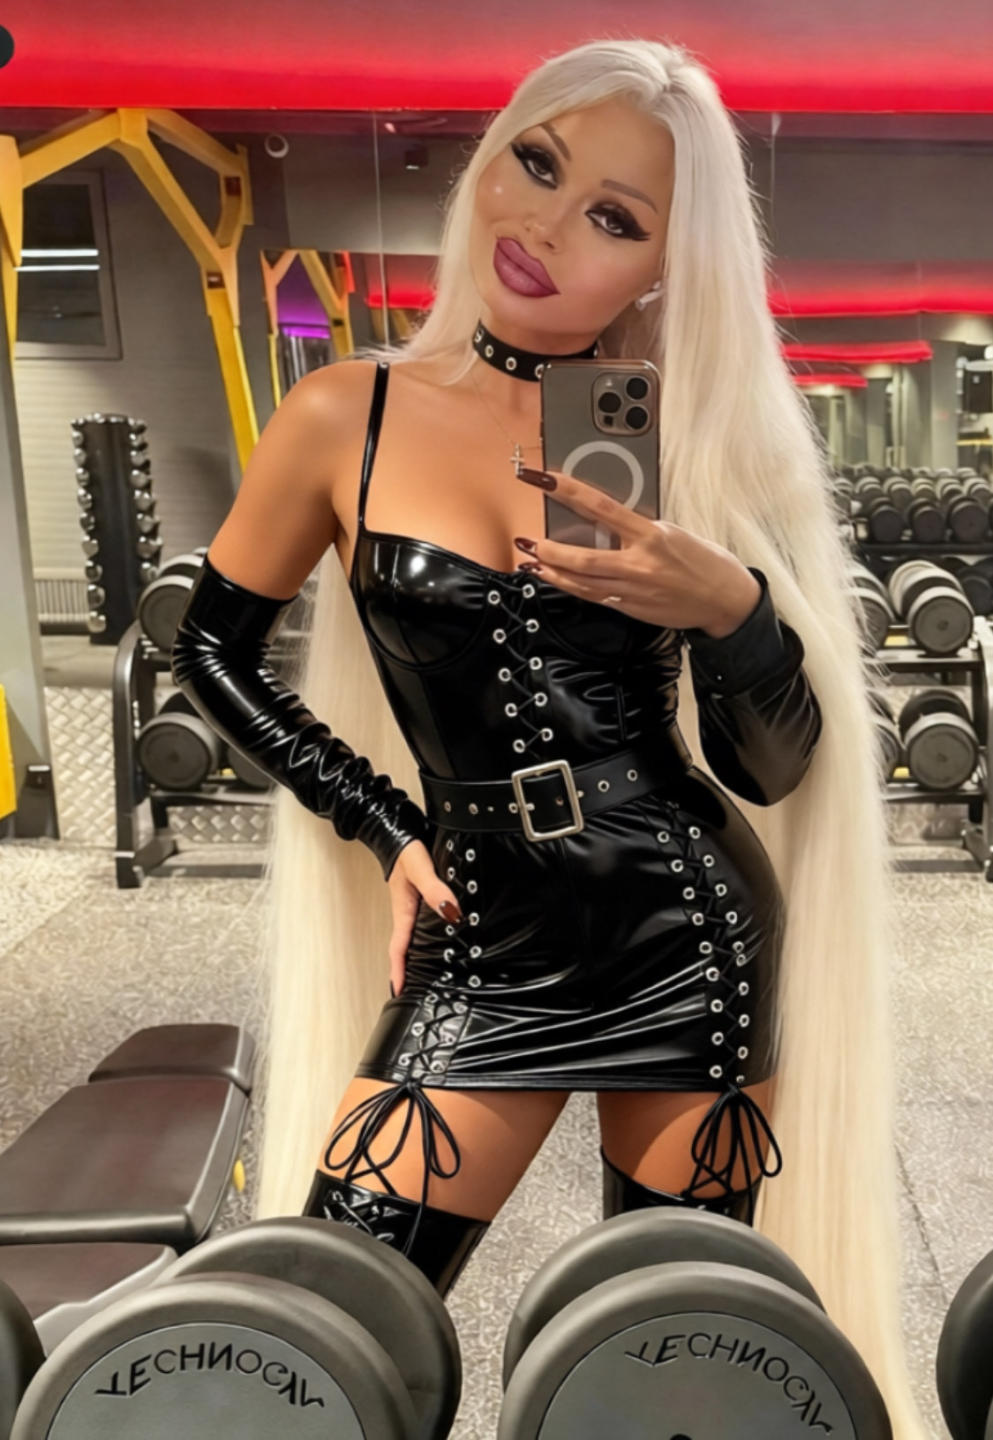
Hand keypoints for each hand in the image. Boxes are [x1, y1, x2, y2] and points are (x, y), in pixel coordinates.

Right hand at [385, 838, 463, 997]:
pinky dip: (429, 938)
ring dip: (418, 956)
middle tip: (414, 992)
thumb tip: (451, 913)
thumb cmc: (406, 851)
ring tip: (427, 975)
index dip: (399, 970)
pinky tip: (441, 939)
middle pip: (406, 949)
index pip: (399, 948)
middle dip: (408, 971)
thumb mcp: (421, 870)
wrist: (399, 833)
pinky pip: (423, 925)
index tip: (398, 991)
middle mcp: (407, 912)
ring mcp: (413, 907)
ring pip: (415, 938)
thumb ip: (435, 890)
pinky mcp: (420, 899)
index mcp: (403, 911)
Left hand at [515, 467, 759, 636]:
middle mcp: (640, 564)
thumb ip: (639, 529)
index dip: (569, 491)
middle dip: (550, 550)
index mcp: (652, 535)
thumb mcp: (674, 533)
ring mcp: (633, 590)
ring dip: (552, 572)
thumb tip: (605, 519)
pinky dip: (569, 586)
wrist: (725, 601)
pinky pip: (593, 596)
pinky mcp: (631, 608)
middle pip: (584, 558)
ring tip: (529, 561)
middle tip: (526, 540)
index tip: (545, 479)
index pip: (601, 507)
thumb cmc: (704, 562)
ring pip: (582, 582)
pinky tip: (553, 578)